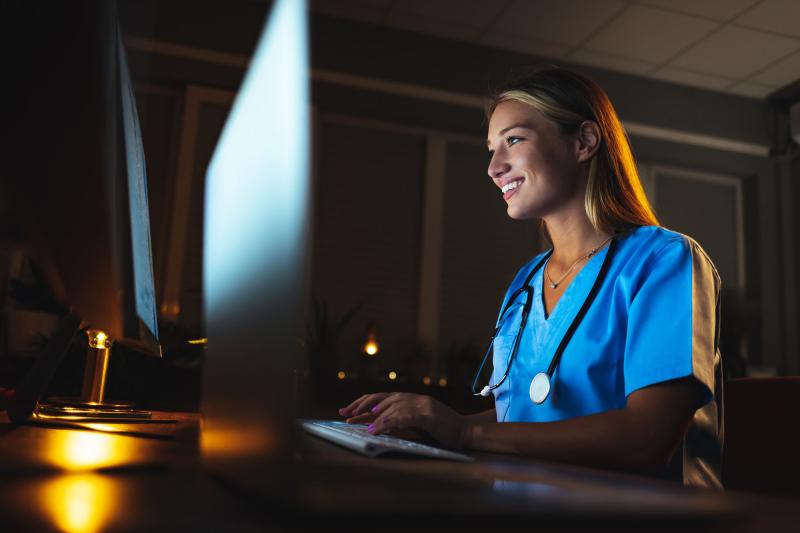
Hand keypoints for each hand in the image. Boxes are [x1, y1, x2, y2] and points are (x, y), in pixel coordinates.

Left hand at [339, 393, 468, 449]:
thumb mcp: (417, 425)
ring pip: (392, 407)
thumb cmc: (442, 430)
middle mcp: (415, 398)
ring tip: (360, 425)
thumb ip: (399, 422)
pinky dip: (389, 422)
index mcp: (411, 399)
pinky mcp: (428, 414)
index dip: (363, 403)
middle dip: (362, 405)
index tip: (347, 410)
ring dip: (374, 417)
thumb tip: (375, 425)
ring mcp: (422, 404)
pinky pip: (404, 416)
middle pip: (382, 398)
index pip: (382, 398)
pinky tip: (378, 428)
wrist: (466, 432)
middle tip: (346, 413)